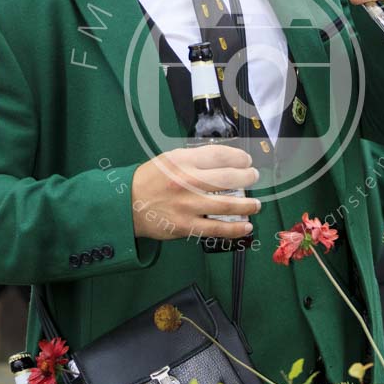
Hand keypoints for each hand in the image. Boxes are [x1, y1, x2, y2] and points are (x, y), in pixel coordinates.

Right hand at [131, 145, 260, 241]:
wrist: (126, 205)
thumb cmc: (150, 181)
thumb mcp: (170, 160)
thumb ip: (196, 159)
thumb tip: (225, 161)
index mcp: (183, 160)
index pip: (220, 154)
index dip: (239, 158)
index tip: (246, 161)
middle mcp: (187, 181)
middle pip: (229, 177)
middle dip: (248, 177)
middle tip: (253, 178)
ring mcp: (188, 204)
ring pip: (228, 204)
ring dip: (248, 205)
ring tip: (256, 204)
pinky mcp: (186, 225)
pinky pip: (216, 228)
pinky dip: (235, 229)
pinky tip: (246, 226)